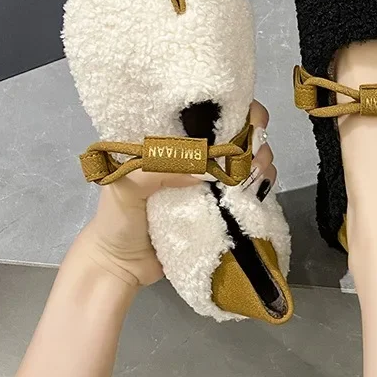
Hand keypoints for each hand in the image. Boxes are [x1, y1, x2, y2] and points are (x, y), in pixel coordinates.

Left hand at [75, 101, 274, 288]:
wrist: (121, 267)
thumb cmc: (116, 221)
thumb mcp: (126, 187)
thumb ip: (158, 171)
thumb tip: (205, 170)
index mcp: (170, 142)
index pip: (206, 113)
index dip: (234, 109)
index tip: (249, 119)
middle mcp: (194, 158)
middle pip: (236, 135)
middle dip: (254, 137)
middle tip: (254, 155)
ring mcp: (209, 183)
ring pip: (246, 161)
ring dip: (260, 162)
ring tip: (258, 174)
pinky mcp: (220, 208)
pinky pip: (247, 192)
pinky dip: (260, 187)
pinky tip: (261, 190)